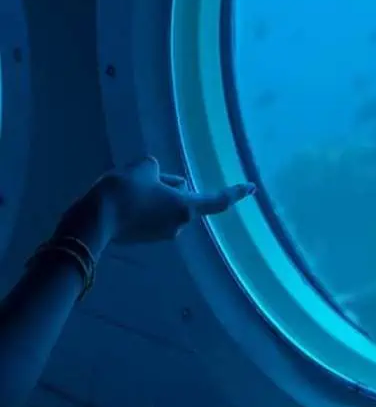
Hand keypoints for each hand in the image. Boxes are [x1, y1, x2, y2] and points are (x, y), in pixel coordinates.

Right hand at [74, 156, 255, 248]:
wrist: (93, 219)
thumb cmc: (124, 189)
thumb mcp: (145, 168)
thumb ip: (161, 173)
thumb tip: (162, 183)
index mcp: (186, 207)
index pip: (218, 200)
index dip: (236, 192)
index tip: (252, 188)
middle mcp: (179, 226)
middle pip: (184, 198)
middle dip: (170, 186)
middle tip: (145, 178)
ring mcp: (162, 235)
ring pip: (166, 206)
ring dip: (155, 195)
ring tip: (128, 190)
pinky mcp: (145, 239)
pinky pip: (152, 215)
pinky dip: (143, 206)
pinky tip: (123, 202)